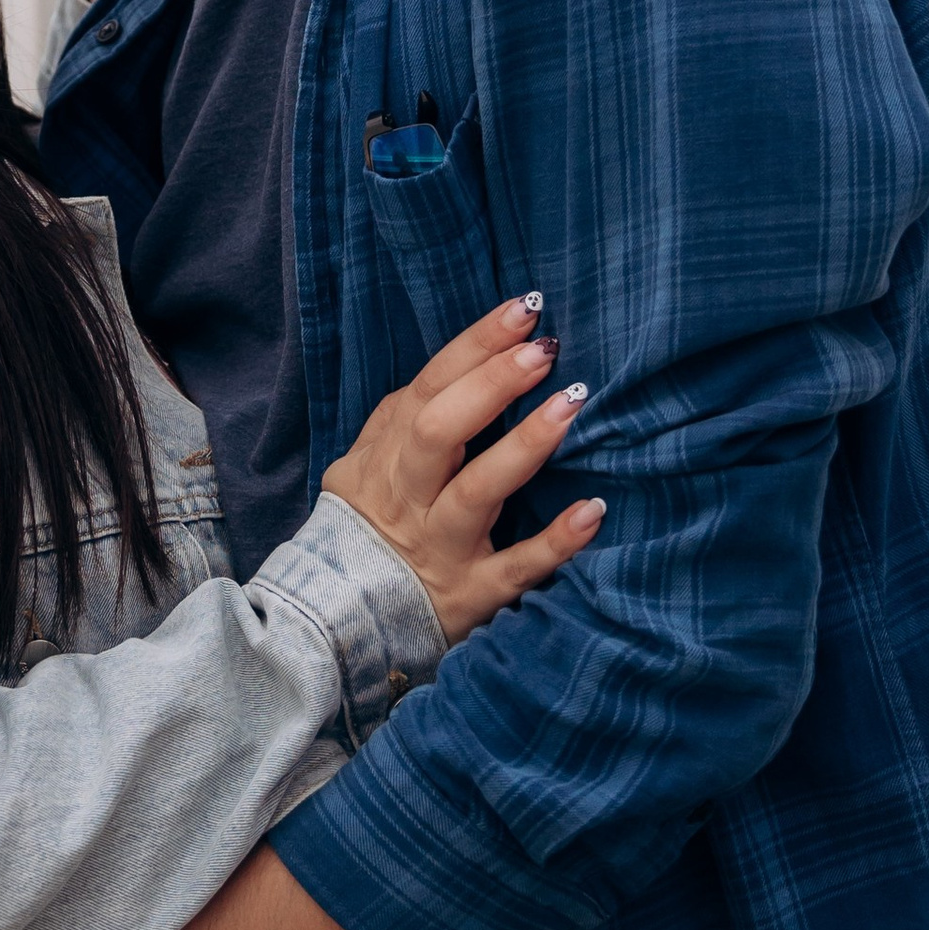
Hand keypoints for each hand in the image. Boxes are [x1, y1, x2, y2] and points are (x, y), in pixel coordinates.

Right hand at [322, 297, 601, 645]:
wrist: (335, 620)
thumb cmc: (368, 527)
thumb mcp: (365, 467)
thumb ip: (402, 420)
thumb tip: (460, 363)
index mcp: (388, 458)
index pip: (429, 389)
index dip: (475, 347)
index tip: (525, 310)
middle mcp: (410, 498)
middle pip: (440, 430)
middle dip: (492, 385)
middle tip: (544, 349)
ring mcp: (441, 548)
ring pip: (476, 492)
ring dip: (523, 447)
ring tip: (570, 404)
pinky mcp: (471, 596)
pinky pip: (515, 568)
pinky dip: (555, 542)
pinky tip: (593, 511)